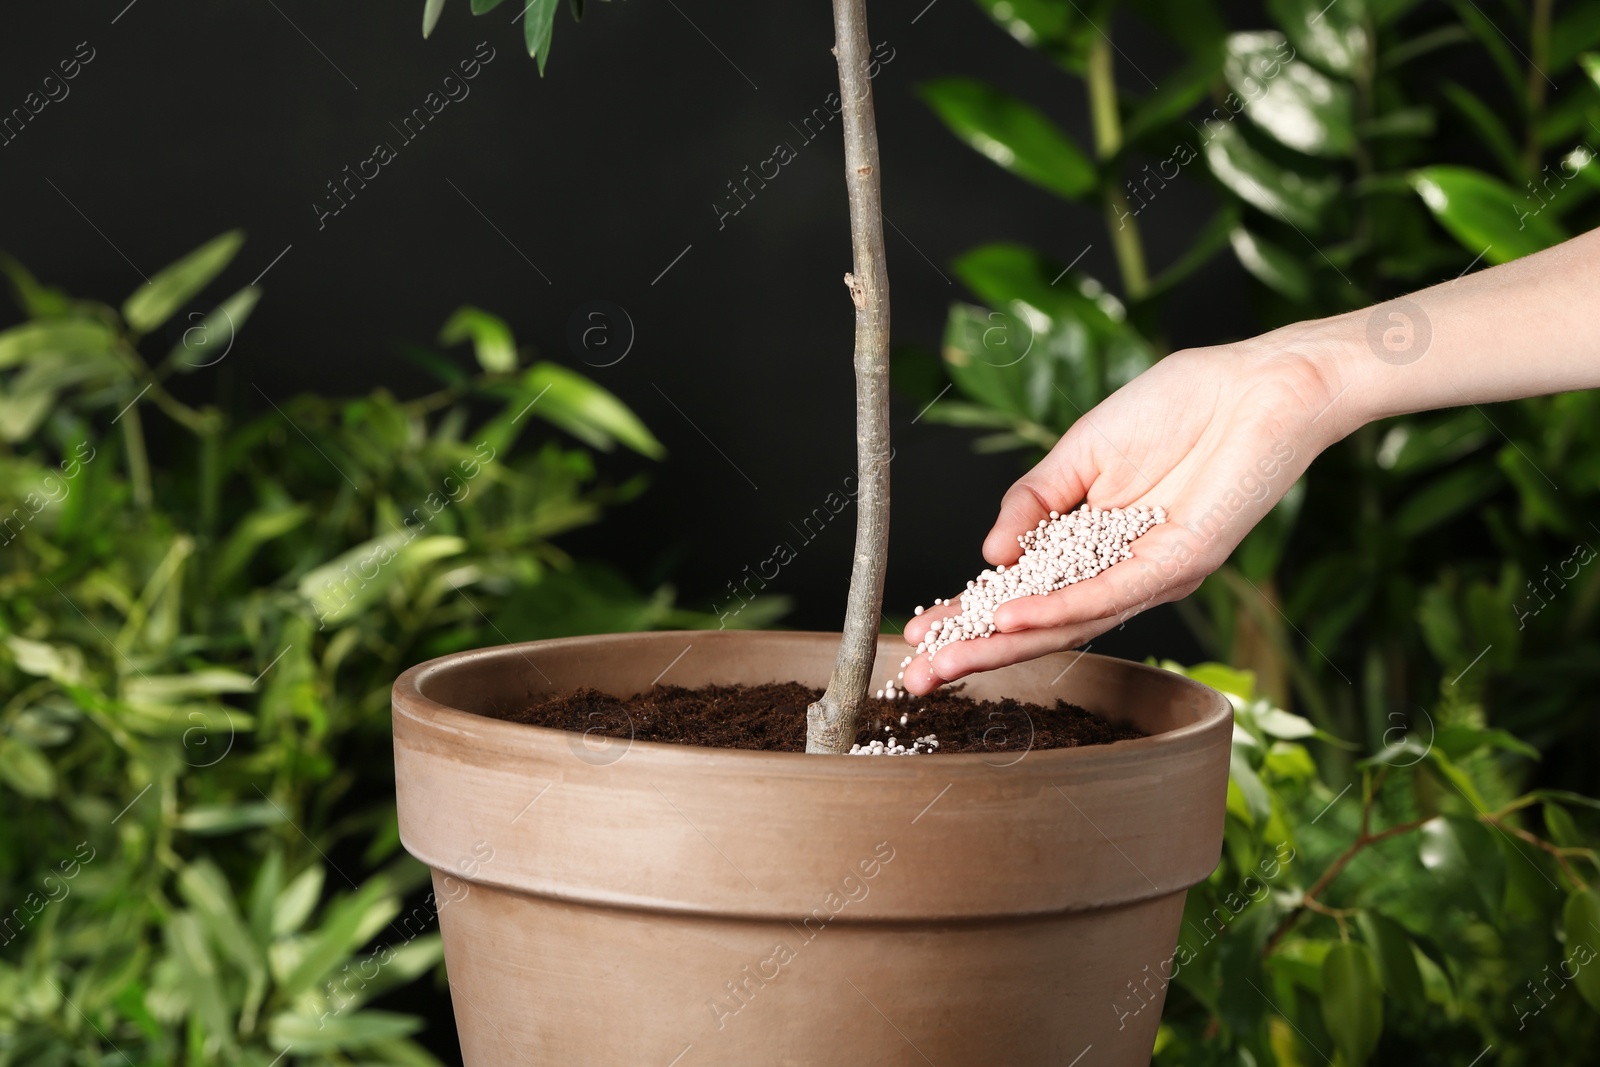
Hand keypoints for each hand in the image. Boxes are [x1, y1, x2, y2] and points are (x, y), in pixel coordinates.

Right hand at [899, 340, 1345, 694]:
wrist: (1255, 387)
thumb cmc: (1178, 408)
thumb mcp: (1079, 452)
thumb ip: (1031, 501)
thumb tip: (988, 554)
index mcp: (1088, 543)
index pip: (1018, 591)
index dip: (967, 615)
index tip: (917, 634)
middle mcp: (1114, 570)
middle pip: (1035, 623)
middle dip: (973, 650)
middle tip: (916, 677)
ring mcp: (1146, 574)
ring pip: (1065, 621)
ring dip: (1002, 643)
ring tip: (949, 660)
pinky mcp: (1177, 564)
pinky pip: (1108, 595)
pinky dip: (1057, 609)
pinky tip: (1012, 618)